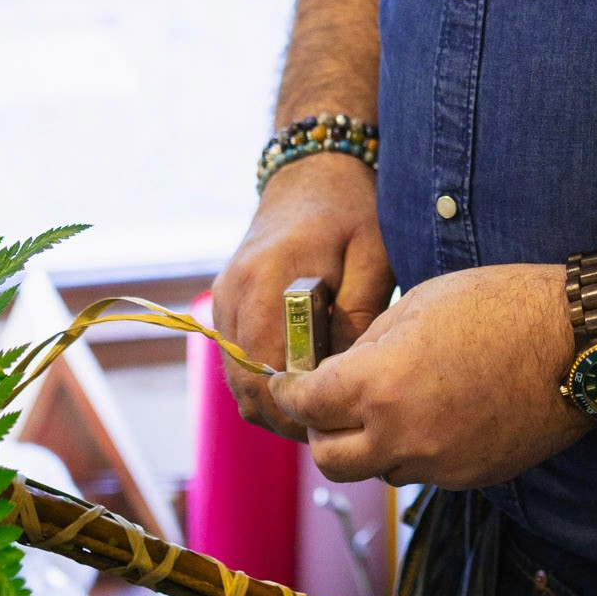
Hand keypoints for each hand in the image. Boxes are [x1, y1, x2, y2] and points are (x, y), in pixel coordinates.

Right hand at [212, 155, 393, 434]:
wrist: (311, 172)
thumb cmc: (350, 211)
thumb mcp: (372, 255)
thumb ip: (358, 316)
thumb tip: (344, 376)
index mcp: (267, 281)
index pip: (266, 372)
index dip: (298, 407)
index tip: (337, 418)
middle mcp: (234, 294)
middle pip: (245, 386)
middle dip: (287, 415)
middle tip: (333, 423)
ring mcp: (224, 300)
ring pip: (236, 381)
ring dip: (273, 402)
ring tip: (322, 404)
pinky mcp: (225, 304)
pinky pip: (236, 362)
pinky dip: (263, 382)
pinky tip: (304, 380)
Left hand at [263, 263, 584, 488]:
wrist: (582, 343)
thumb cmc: (502, 306)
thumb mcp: (417, 305)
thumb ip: (367, 347)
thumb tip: (336, 371)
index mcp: (379, 386)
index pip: (304, 406)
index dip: (289, 392)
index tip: (289, 383)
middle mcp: (402, 437)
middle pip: (330, 460)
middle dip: (321, 431)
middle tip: (330, 404)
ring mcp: (440, 465)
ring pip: (378, 470)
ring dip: (371, 444)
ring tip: (393, 404)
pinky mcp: (473, 478)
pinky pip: (424, 472)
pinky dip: (416, 450)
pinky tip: (438, 413)